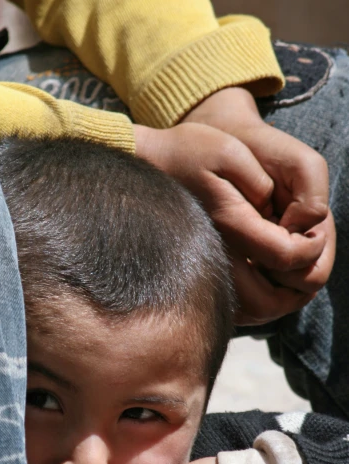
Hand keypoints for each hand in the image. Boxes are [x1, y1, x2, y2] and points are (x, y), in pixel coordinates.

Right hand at [134, 88, 333, 323]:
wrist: (147, 164)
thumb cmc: (187, 151)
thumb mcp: (227, 151)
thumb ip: (258, 183)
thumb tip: (277, 214)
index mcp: (229, 226)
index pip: (285, 257)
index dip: (312, 248)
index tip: (316, 231)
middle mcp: (216, 257)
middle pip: (269, 302)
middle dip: (301, 288)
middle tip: (312, 263)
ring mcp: (206, 270)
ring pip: (254, 312)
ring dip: (283, 300)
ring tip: (299, 274)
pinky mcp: (202, 275)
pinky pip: (238, 308)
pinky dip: (262, 302)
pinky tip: (272, 279)